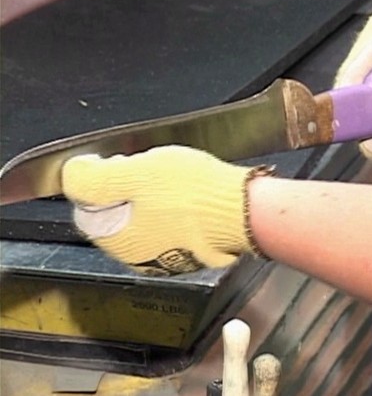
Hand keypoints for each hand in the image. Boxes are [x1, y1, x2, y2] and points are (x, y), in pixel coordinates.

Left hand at [61, 145, 273, 274]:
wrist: (246, 211)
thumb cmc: (198, 195)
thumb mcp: (138, 172)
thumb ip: (96, 176)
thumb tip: (72, 174)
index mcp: (118, 239)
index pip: (88, 205)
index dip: (104, 177)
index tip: (126, 166)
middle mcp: (138, 255)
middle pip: (117, 211)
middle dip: (130, 187)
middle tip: (155, 173)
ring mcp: (167, 257)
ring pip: (145, 217)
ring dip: (154, 197)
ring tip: (178, 183)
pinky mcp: (191, 253)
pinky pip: (171, 225)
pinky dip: (176, 210)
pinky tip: (192, 198)